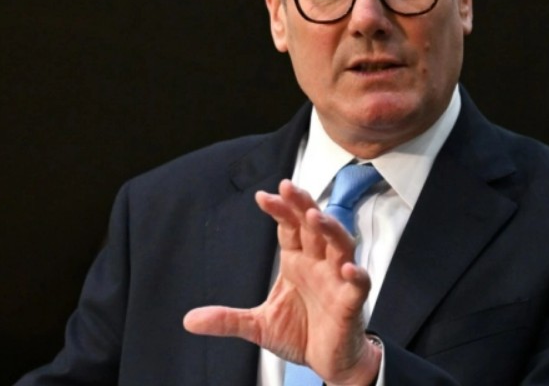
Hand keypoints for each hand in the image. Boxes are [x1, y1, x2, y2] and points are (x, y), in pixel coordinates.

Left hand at [183, 179, 380, 384]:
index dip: (279, 209)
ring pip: (340, 245)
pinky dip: (357, 274)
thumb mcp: (258, 326)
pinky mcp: (351, 302)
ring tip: (315, 217)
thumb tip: (189, 319)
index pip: (289, 227)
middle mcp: (318, 264)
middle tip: (289, 188)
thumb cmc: (301, 333)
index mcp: (297, 262)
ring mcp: (337, 280)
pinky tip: (347, 268)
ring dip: (330, 229)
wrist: (329, 361)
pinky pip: (359, 283)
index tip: (262, 196)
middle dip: (303, 205)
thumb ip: (227, 319)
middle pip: (314, 226)